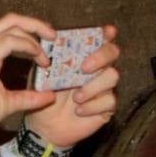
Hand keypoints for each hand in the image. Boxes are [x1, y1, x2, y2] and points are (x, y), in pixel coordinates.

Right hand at [0, 13, 58, 133]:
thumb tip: (49, 96)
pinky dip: (29, 46)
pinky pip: (11, 41)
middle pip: (11, 19)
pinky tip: (38, 58)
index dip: (28, 30)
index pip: (6, 28)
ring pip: (12, 26)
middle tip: (52, 36)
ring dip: (35, 36)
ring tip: (47, 53)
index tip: (44, 43)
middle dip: (35, 24)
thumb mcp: (7, 102)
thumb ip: (28, 97)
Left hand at [24, 25, 119, 147]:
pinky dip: (92, 106)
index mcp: (82, 57)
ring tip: (75, 98)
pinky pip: (109, 100)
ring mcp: (104, 88)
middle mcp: (97, 69)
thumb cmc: (44, 95)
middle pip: (113, 52)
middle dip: (101, 56)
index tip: (107, 31)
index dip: (106, 34)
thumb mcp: (42, 74)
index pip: (99, 40)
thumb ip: (47, 56)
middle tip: (84, 67)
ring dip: (93, 86)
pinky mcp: (107, 107)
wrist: (44, 125)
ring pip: (112, 76)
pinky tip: (79, 111)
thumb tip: (48, 35)